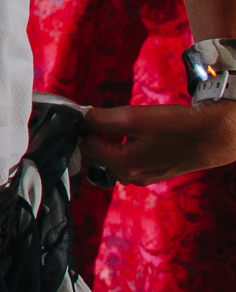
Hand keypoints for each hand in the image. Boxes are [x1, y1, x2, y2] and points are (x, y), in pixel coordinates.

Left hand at [82, 101, 235, 185]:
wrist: (213, 136)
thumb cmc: (175, 127)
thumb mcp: (134, 118)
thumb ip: (102, 119)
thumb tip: (79, 117)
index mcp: (122, 166)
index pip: (85, 146)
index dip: (84, 128)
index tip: (89, 114)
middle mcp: (129, 177)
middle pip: (96, 156)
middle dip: (95, 137)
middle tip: (103, 119)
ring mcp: (142, 178)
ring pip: (111, 159)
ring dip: (109, 143)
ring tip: (120, 127)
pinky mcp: (152, 173)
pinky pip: (127, 161)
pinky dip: (123, 148)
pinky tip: (134, 136)